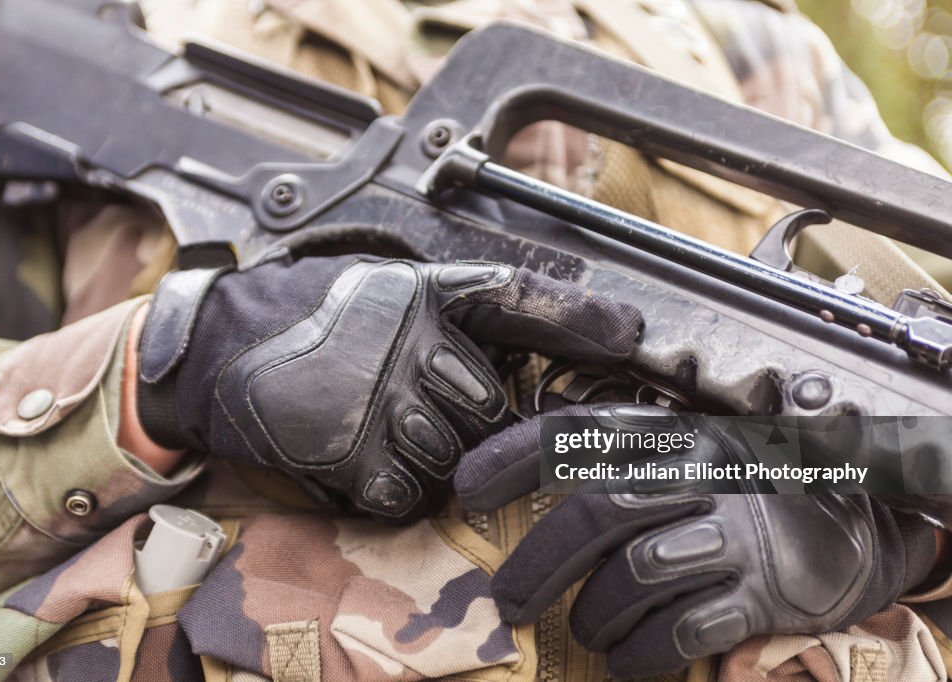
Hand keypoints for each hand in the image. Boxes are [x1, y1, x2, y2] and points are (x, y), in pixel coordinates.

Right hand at [134, 254, 641, 520]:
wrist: (211, 351)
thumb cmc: (296, 317)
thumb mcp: (373, 290)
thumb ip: (439, 312)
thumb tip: (509, 345)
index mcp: (418, 295)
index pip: (516, 299)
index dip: (578, 316)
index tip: (631, 333)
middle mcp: (406, 343)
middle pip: (491, 405)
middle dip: (473, 419)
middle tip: (426, 409)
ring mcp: (380, 401)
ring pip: (455, 456)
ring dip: (430, 456)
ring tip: (379, 428)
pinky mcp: (351, 454)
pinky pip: (411, 492)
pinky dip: (395, 487)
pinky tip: (360, 458)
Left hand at [454, 403, 936, 676]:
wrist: (844, 526)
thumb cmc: (732, 493)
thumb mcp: (676, 460)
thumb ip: (612, 468)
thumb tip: (512, 493)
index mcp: (670, 436)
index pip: (581, 434)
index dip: (518, 456)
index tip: (466, 487)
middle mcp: (701, 474)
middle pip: (601, 511)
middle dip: (539, 561)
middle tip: (505, 601)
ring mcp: (734, 532)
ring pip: (639, 571)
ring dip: (595, 612)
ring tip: (583, 629)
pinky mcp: (761, 591)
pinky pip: (685, 626)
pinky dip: (643, 651)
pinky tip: (625, 659)